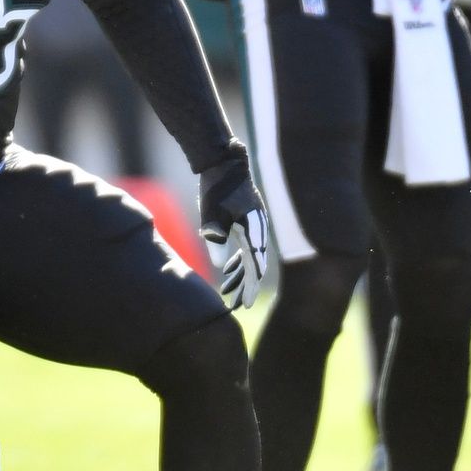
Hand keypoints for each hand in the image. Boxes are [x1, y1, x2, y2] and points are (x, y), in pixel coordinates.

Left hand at [197, 150, 269, 310]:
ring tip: (229, 293)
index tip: (247, 302)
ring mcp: (253, 226)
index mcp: (253, 229)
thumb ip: (217, 238)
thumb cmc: (217, 189)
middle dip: (247, 286)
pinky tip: (227, 271)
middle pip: (254, 264)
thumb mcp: (212, 214)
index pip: (255, 263)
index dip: (251, 285)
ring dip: (240, 276)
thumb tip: (220, 266)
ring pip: (248, 257)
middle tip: (240, 305)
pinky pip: (244, 247)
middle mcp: (257, 230)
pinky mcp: (245, 222)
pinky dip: (236, 261)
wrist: (223, 165)